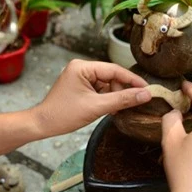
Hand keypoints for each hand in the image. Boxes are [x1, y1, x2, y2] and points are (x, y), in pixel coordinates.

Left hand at [31, 59, 150, 136]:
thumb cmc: (63, 114)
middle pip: (111, 76)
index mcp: (82, 67)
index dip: (132, 80)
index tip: (148, 89)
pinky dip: (107, 99)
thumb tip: (145, 94)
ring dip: (115, 96)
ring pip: (107, 84)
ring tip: (118, 110)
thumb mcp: (96, 107)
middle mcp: (81, 68)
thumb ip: (122, 100)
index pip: (114, 70)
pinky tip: (110, 109)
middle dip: (122, 90)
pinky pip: (100, 89)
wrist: (43, 124)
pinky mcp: (80, 86)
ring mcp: (80, 77)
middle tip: (132, 104)